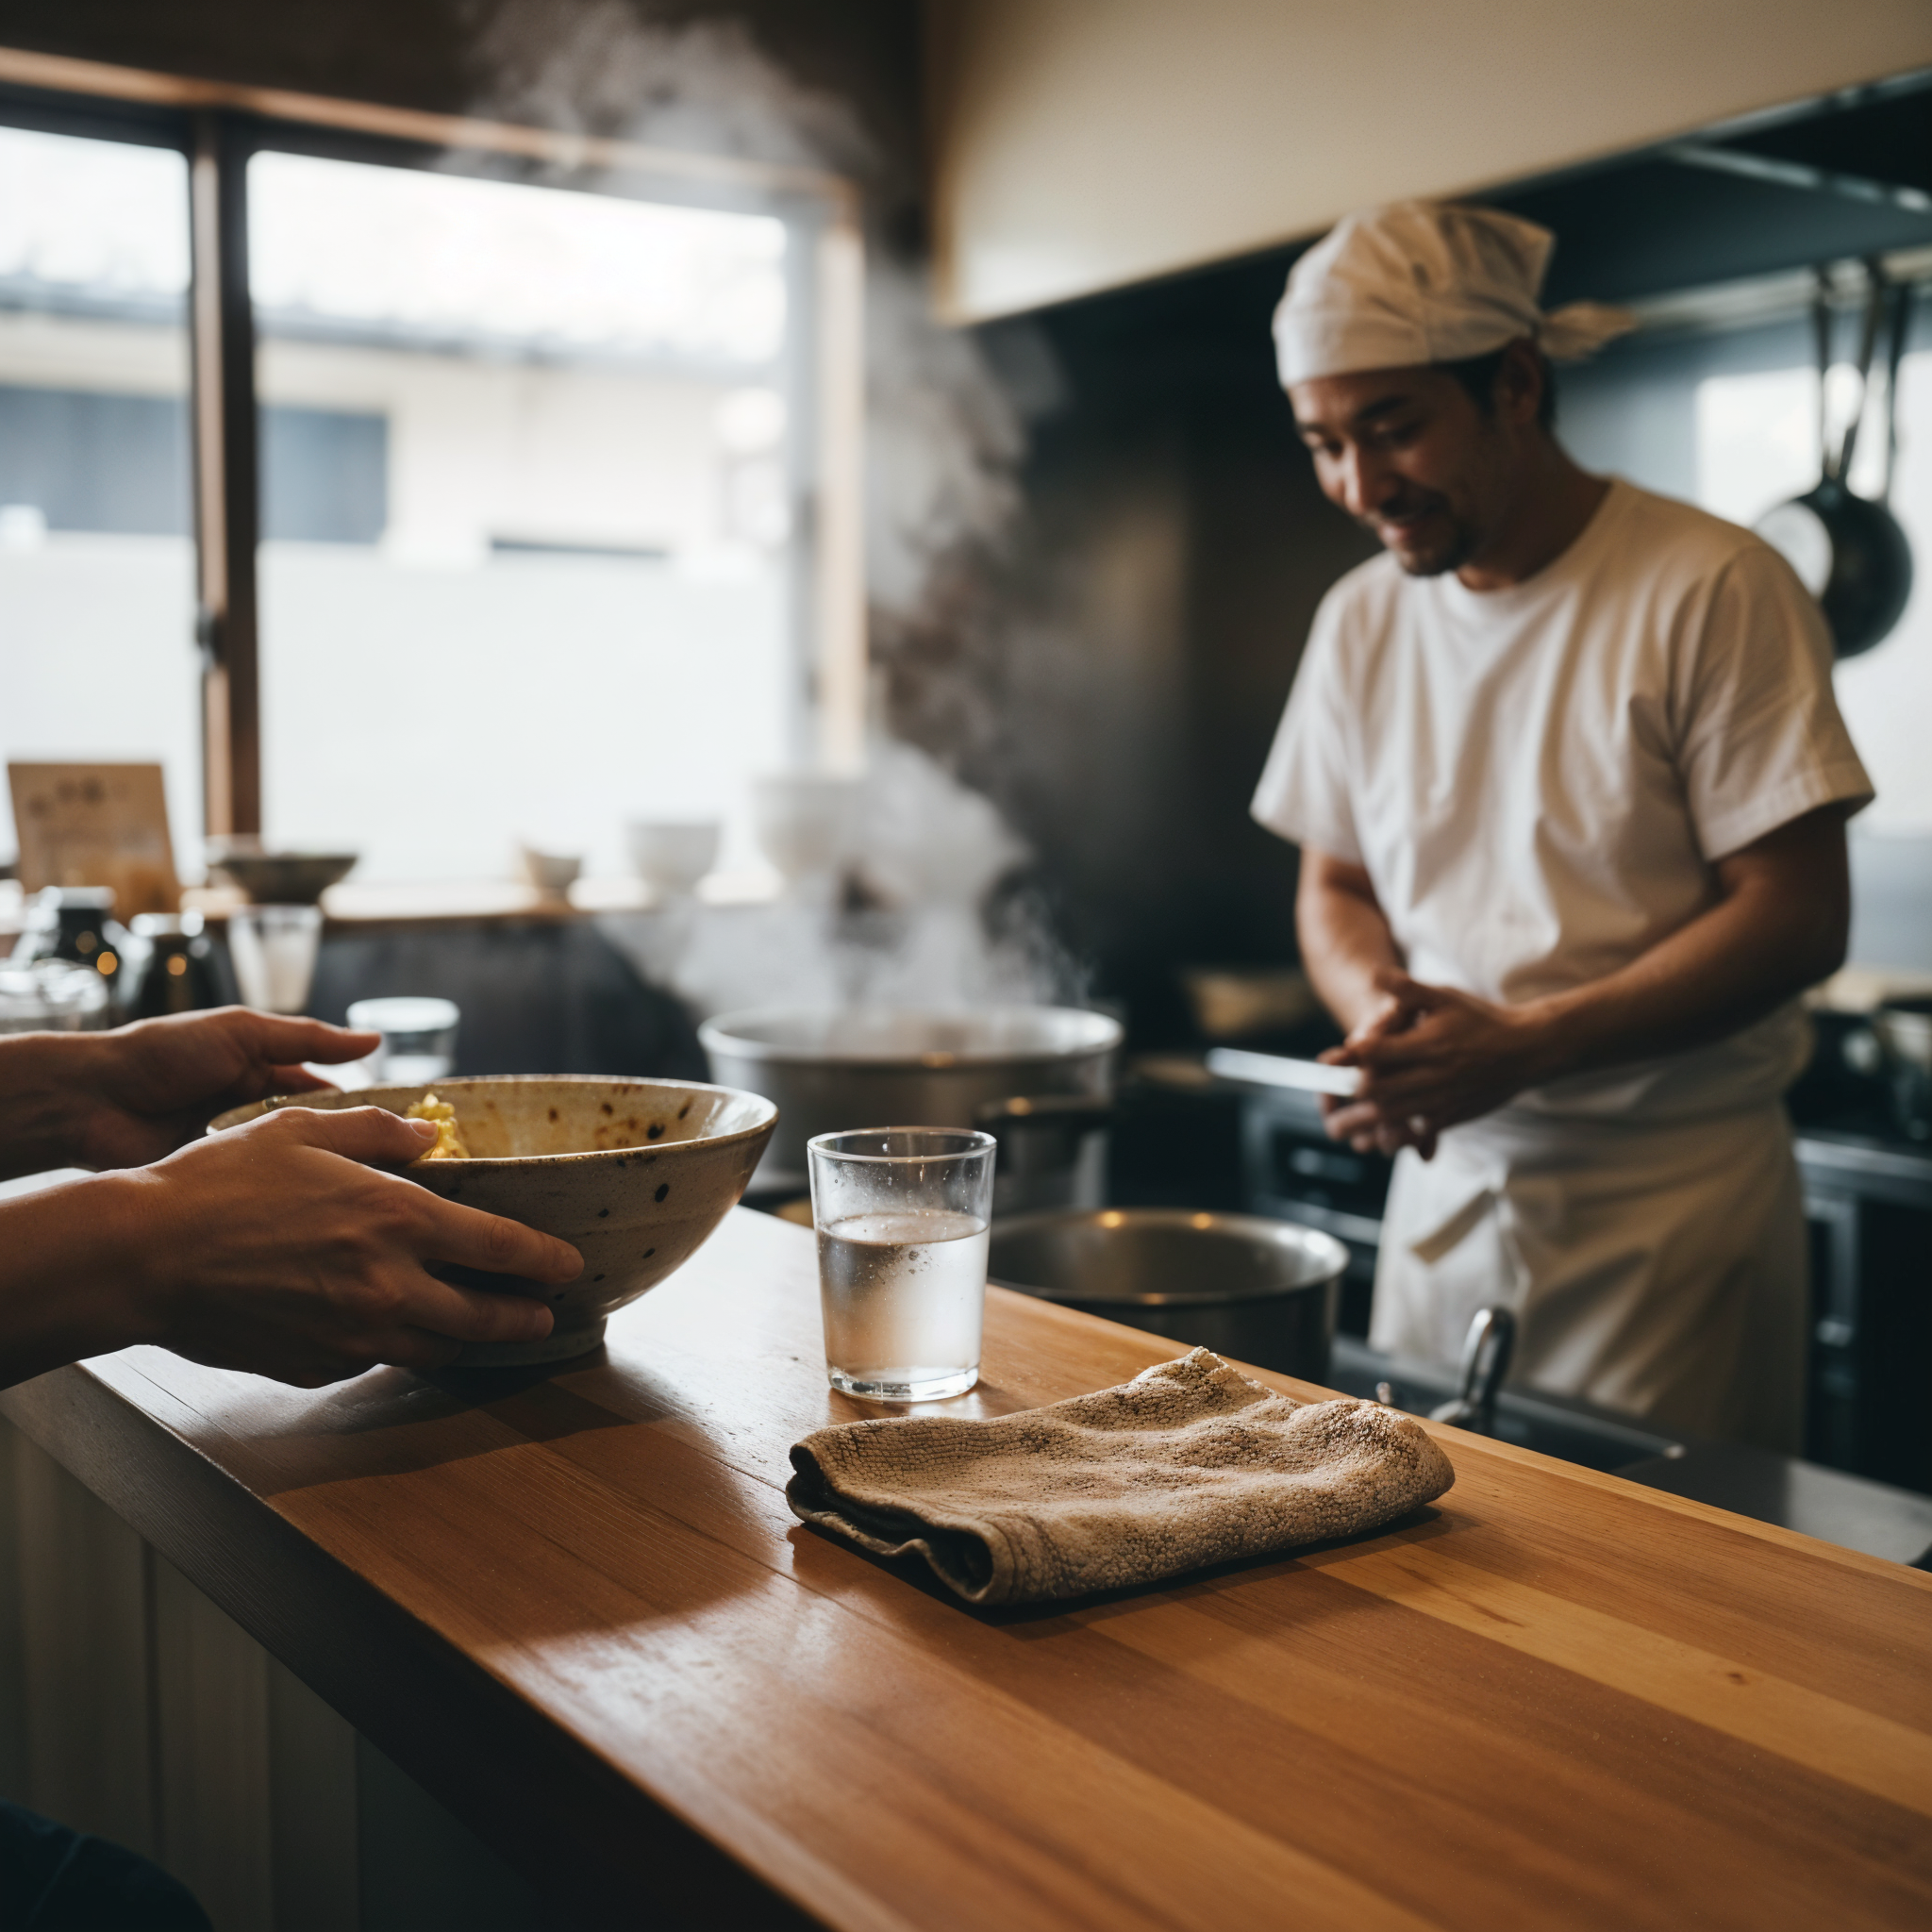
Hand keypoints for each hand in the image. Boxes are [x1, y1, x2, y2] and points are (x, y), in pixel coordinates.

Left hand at [68, 1007, 380, 1168]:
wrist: (90, 1100)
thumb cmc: (161, 1053)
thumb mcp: (241, 1032)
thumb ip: (306, 1038)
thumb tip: (373, 1041)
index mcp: (265, 1073)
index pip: (331, 1094)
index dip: (367, 1111)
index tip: (409, 1132)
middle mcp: (256, 1115)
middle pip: (318, 1136)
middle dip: (352, 1150)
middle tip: (398, 1172)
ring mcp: (237, 1153)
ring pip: (294, 1168)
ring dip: (321, 1177)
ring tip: (366, 1195)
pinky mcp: (215, 1184)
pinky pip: (259, 1192)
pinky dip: (282, 1198)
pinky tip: (317, 1210)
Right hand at [110, 1104, 581, 1384]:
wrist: (142, 1256)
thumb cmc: (220, 1183)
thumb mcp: (305, 1129)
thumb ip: (380, 1132)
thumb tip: (430, 1137)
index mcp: (399, 1221)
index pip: (503, 1249)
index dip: (546, 1260)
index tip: (568, 1265)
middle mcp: (389, 1287)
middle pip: (486, 1316)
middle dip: (524, 1318)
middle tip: (543, 1315)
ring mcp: (353, 1336)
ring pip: (436, 1348)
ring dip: (468, 1340)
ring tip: (486, 1330)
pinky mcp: (316, 1367)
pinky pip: (373, 1360)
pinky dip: (393, 1346)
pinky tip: (395, 1331)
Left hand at [1320, 969, 1556, 1157]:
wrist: (1527, 1050)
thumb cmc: (1482, 1019)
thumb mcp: (1444, 996)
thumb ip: (1406, 989)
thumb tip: (1372, 974)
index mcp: (1426, 1044)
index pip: (1377, 1053)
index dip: (1349, 1058)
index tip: (1328, 1062)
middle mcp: (1432, 1075)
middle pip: (1378, 1091)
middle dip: (1346, 1098)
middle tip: (1324, 1101)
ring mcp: (1442, 1100)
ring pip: (1393, 1118)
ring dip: (1361, 1124)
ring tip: (1337, 1129)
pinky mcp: (1452, 1117)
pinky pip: (1418, 1133)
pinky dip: (1395, 1138)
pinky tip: (1378, 1140)